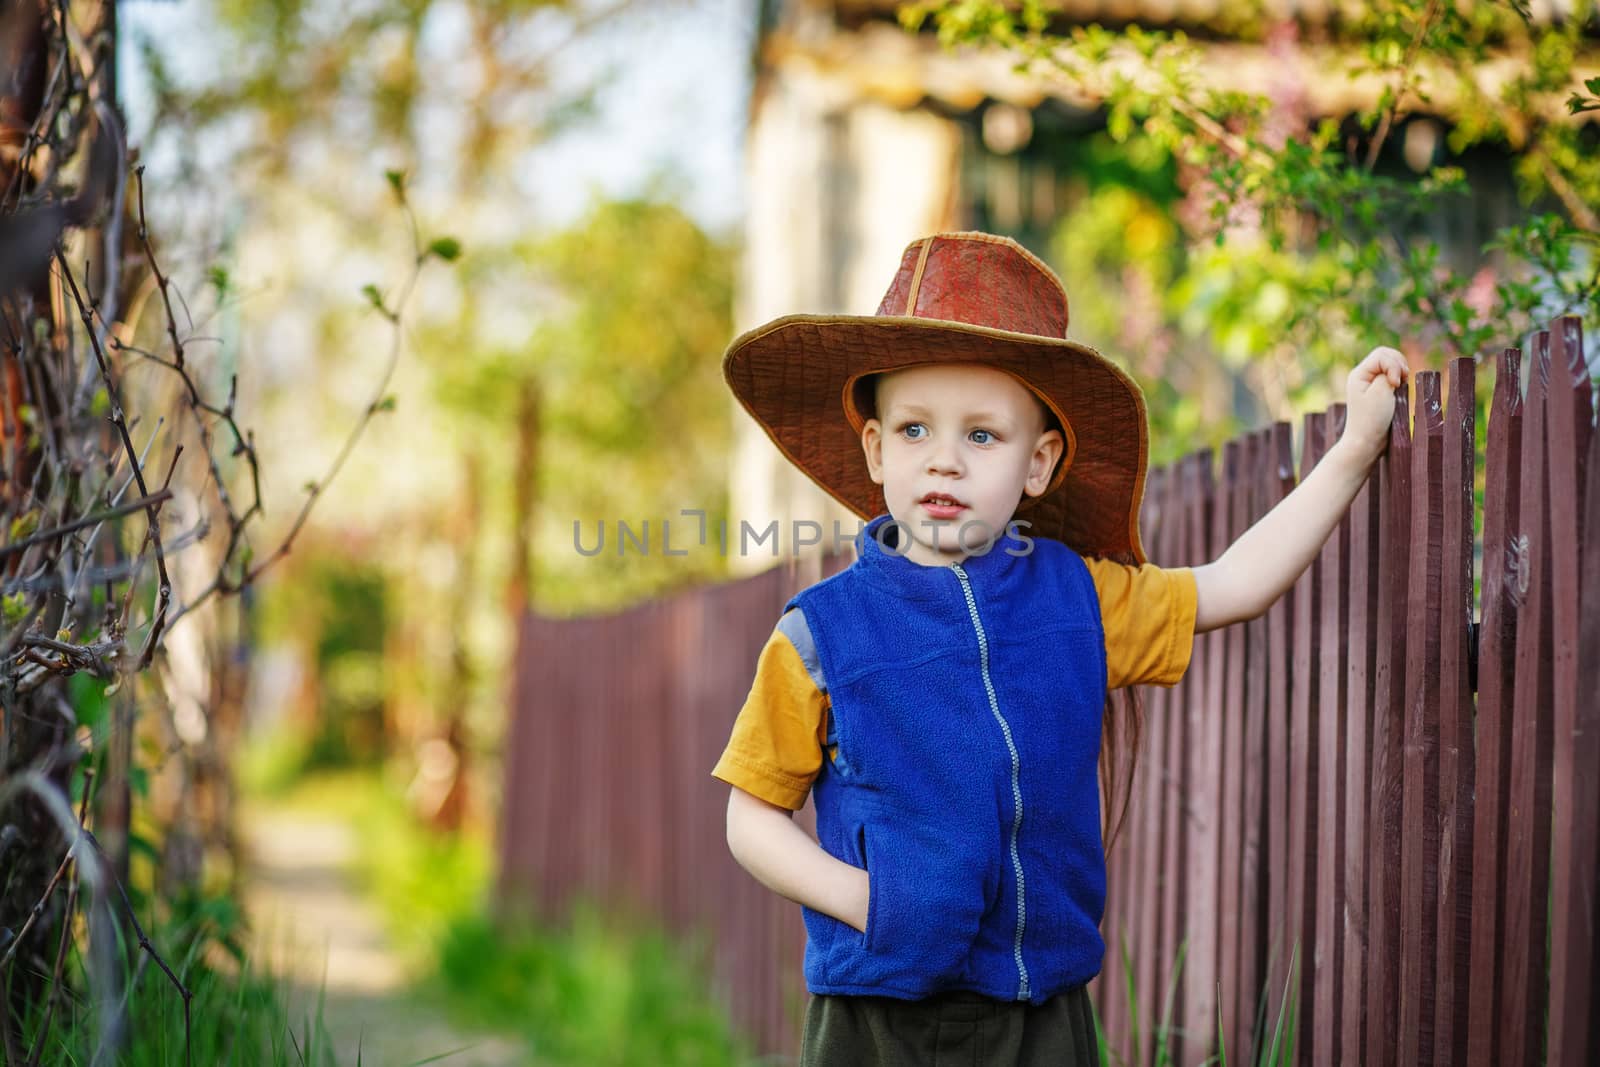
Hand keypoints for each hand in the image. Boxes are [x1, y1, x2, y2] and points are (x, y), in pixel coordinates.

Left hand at [1340, 346, 1410, 465]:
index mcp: (1359, 374)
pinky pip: (1393, 375)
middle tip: (1401, 382)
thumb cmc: (1372, 419)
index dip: (1393, 365)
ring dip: (1400, 371)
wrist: (1366, 441)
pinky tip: (1400, 389)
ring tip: (1401, 385)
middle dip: (1398, 364)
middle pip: (1386, 355)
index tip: (1395, 384)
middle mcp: (1363, 375)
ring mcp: (1370, 383)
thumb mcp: (1380, 391)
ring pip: (1391, 364)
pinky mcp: (1378, 390)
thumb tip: (1395, 365)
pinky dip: (1400, 379)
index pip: (1382, 354)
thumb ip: (1388, 372)